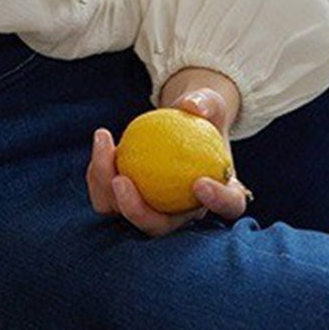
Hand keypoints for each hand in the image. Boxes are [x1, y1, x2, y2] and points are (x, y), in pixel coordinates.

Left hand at [85, 70, 252, 238]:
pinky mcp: (129, 202)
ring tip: (105, 146)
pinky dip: (99, 174)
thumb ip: (205, 102)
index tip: (200, 183)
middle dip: (137, 212)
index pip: (228, 206)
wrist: (179, 123)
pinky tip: (103, 141)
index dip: (218, 202)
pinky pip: (108, 198)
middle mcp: (186, 212)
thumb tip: (192, 106)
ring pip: (127, 216)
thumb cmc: (200, 115)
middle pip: (162, 227)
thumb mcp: (208, 102)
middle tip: (121, 179)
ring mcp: (155, 211)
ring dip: (106, 188)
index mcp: (221, 192)